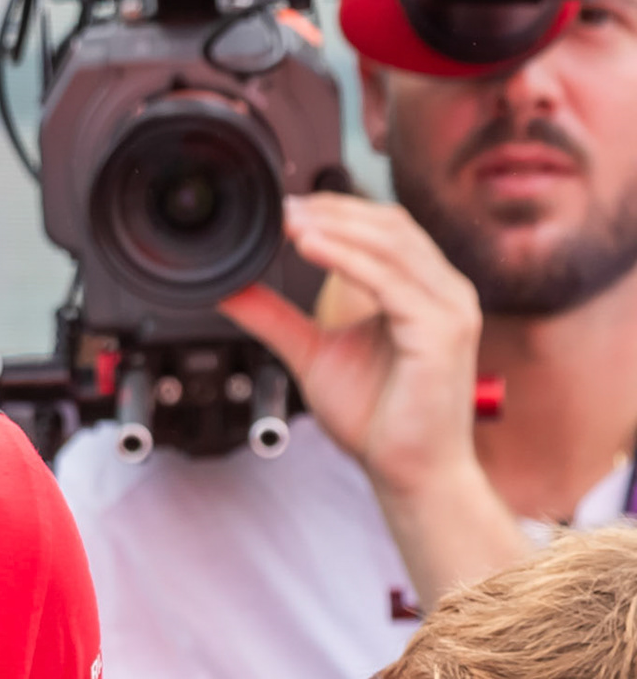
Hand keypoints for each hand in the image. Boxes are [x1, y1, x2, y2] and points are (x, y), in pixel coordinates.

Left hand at [221, 192, 479, 493]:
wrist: (411, 473)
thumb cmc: (377, 417)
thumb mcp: (311, 351)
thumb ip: (274, 315)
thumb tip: (230, 287)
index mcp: (422, 289)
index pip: (383, 227)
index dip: (334, 209)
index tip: (283, 207)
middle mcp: (444, 291)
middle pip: (389, 224)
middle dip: (331, 210)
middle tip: (279, 208)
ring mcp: (450, 309)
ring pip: (391, 244)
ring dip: (335, 226)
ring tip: (287, 222)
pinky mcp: (443, 332)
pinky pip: (391, 282)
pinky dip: (346, 258)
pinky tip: (309, 246)